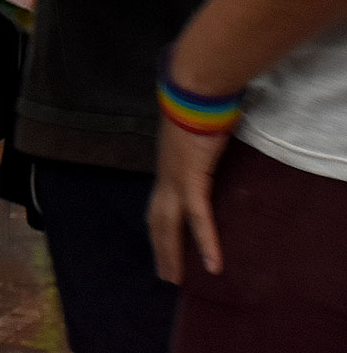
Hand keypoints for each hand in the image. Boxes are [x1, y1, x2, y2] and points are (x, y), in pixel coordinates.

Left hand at [149, 118, 229, 283]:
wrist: (193, 92)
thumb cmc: (197, 106)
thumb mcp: (194, 132)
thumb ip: (196, 145)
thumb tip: (205, 141)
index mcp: (166, 168)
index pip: (157, 205)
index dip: (158, 227)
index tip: (160, 245)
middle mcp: (165, 178)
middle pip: (158, 221)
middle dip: (160, 249)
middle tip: (165, 274)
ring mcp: (176, 180)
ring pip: (171, 226)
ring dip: (173, 254)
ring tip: (176, 279)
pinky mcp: (193, 179)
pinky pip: (199, 218)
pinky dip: (205, 241)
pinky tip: (212, 264)